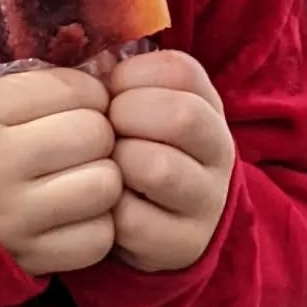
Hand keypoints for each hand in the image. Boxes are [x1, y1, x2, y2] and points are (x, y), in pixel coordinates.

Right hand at [0, 67, 121, 275]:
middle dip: (99, 134)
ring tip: (82, 177)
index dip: (90, 93)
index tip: (80, 104)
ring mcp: (15, 216)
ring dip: (102, 179)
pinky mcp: (32, 259)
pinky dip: (97, 225)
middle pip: (95, 134)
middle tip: (83, 142)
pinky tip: (76, 214)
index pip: (75, 89)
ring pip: (104, 185)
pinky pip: (98, 237)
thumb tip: (109, 89)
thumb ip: (44, 87)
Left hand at [106, 50, 234, 272]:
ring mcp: (206, 201)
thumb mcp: (142, 107)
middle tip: (108, 128)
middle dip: (128, 114)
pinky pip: (134, 220)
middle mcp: (218, 151)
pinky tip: (106, 202)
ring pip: (159, 168)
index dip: (136, 74)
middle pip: (181, 116)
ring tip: (108, 164)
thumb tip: (88, 62)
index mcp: (207, 106)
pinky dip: (108, 208)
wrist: (163, 222)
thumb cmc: (138, 147)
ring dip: (119, 162)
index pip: (182, 71)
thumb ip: (120, 81)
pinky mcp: (183, 244)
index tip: (114, 90)